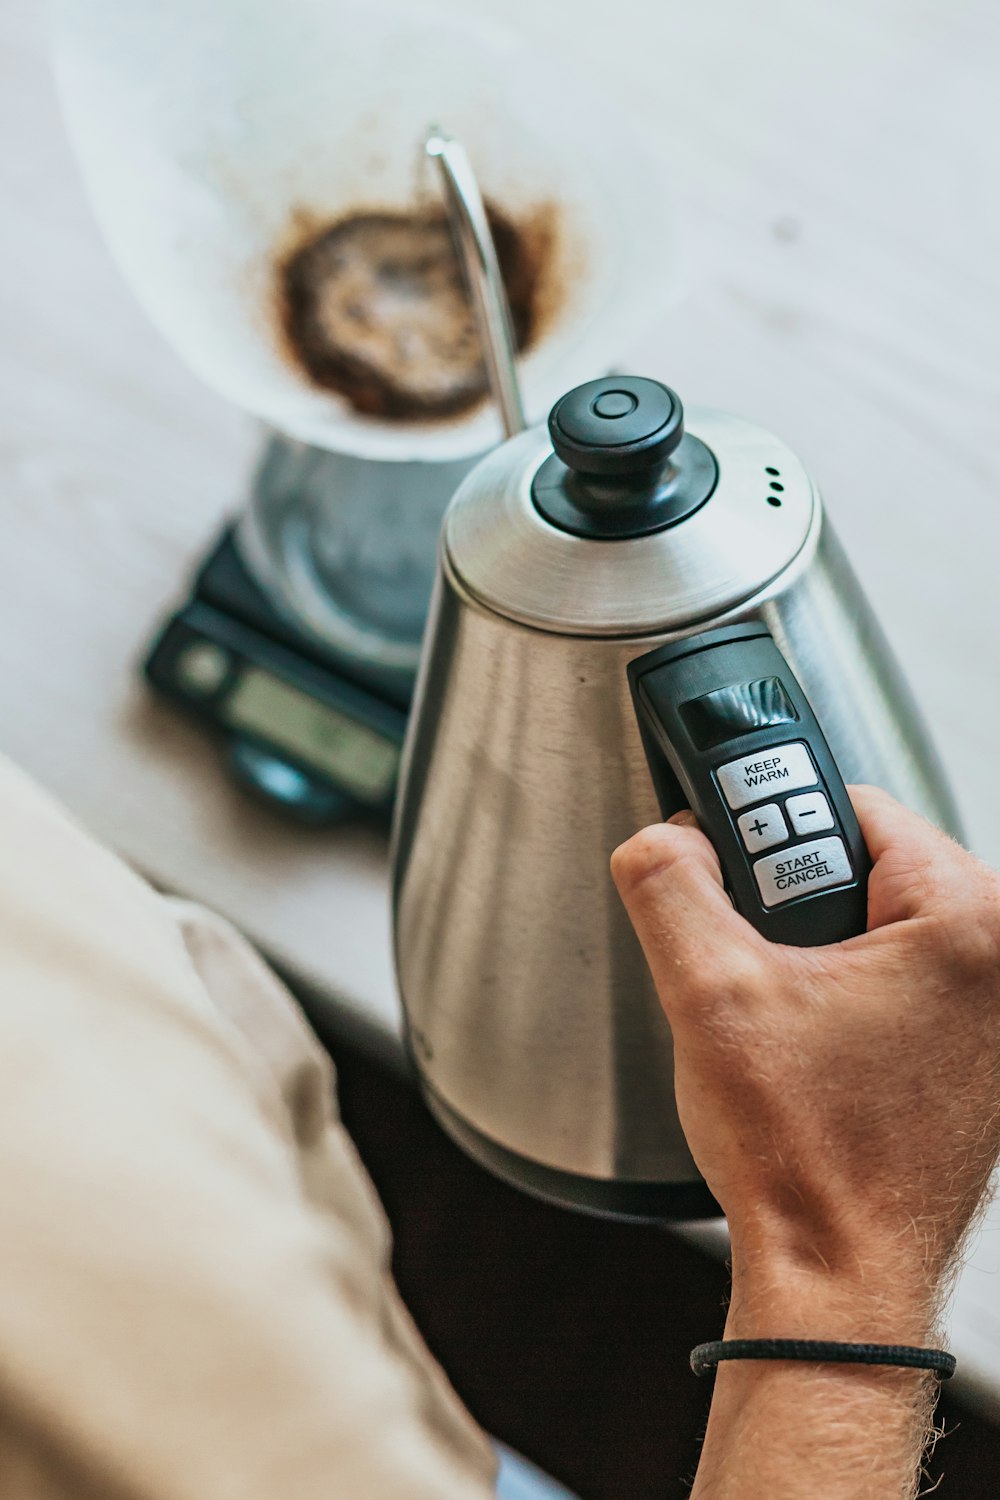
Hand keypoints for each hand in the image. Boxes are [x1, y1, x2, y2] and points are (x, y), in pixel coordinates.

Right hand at [612, 787, 999, 1335]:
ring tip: (781, 1016)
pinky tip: (811, 1045)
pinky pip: (900, 976)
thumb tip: (660, 840)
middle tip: (758, 967)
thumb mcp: (710, 995)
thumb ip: (671, 887)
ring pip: (879, 921)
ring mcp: (994, 1012)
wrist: (839, 1279)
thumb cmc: (808, 1161)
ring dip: (816, 948)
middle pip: (867, 862)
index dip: (768, 830)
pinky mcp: (976, 1052)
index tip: (732, 876)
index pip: (851, 805)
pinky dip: (846, 990)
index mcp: (969, 922)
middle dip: (791, 899)